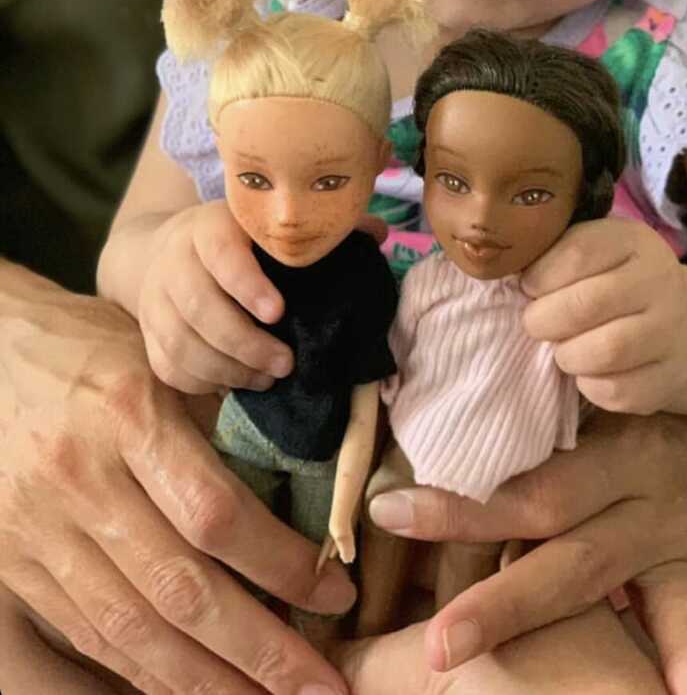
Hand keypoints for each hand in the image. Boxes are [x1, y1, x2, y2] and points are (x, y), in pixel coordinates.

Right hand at [0, 271, 355, 694]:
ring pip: (132, 629)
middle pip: (180, 589)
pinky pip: (90, 632)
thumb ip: (222, 419)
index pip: (216, 513)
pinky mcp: (18, 562)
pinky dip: (145, 671)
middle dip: (259, 652)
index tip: (336, 592)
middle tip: (323, 688)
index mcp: (128, 414)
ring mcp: (40, 529)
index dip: (282, 565)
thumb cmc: (91, 345)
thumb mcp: (163, 358)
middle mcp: (81, 479)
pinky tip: (195, 689)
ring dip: (207, 682)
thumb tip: (305, 481)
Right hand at [136, 199, 292, 394]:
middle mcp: (173, 261)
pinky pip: (167, 366)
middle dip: (245, 342)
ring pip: (181, 343)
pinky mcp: (147, 331)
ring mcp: (155, 298)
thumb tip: (367, 240)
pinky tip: (236, 384)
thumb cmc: (237, 240)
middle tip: (285, 363)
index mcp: (207, 227)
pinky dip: (202, 382)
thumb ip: (301, 237)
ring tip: (267, 379)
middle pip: (199, 306)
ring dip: (227, 370)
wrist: (169, 247)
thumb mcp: (260, 225)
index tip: (278, 312)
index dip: (248, 285)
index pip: (221, 253)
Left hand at [366, 409, 686, 694]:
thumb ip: (515, 405)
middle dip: (491, 588)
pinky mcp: (684, 562)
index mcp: (594, 431)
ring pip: (591, 577)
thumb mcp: (570, 377)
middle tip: (435, 642)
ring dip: (531, 618)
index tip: (387, 512)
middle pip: (551, 529)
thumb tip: (422, 418)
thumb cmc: (606, 383)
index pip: (525, 476)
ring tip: (472, 661)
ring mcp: (661, 527)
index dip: (459, 500)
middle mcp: (629, 480)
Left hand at [522, 217, 686, 414]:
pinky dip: (591, 386)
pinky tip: (586, 372)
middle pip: (588, 304)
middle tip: (535, 324)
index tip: (527, 287)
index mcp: (632, 240)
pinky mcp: (673, 374)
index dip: (540, 276)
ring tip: (561, 350)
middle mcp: (659, 280)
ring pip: (608, 350)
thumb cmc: (607, 278)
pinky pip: (621, 390)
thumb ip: (550, 254)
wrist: (671, 316)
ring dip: (568, 355)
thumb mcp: (587, 249)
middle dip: (545, 320)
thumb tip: (503, 270)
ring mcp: (672, 329)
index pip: (578, 253)